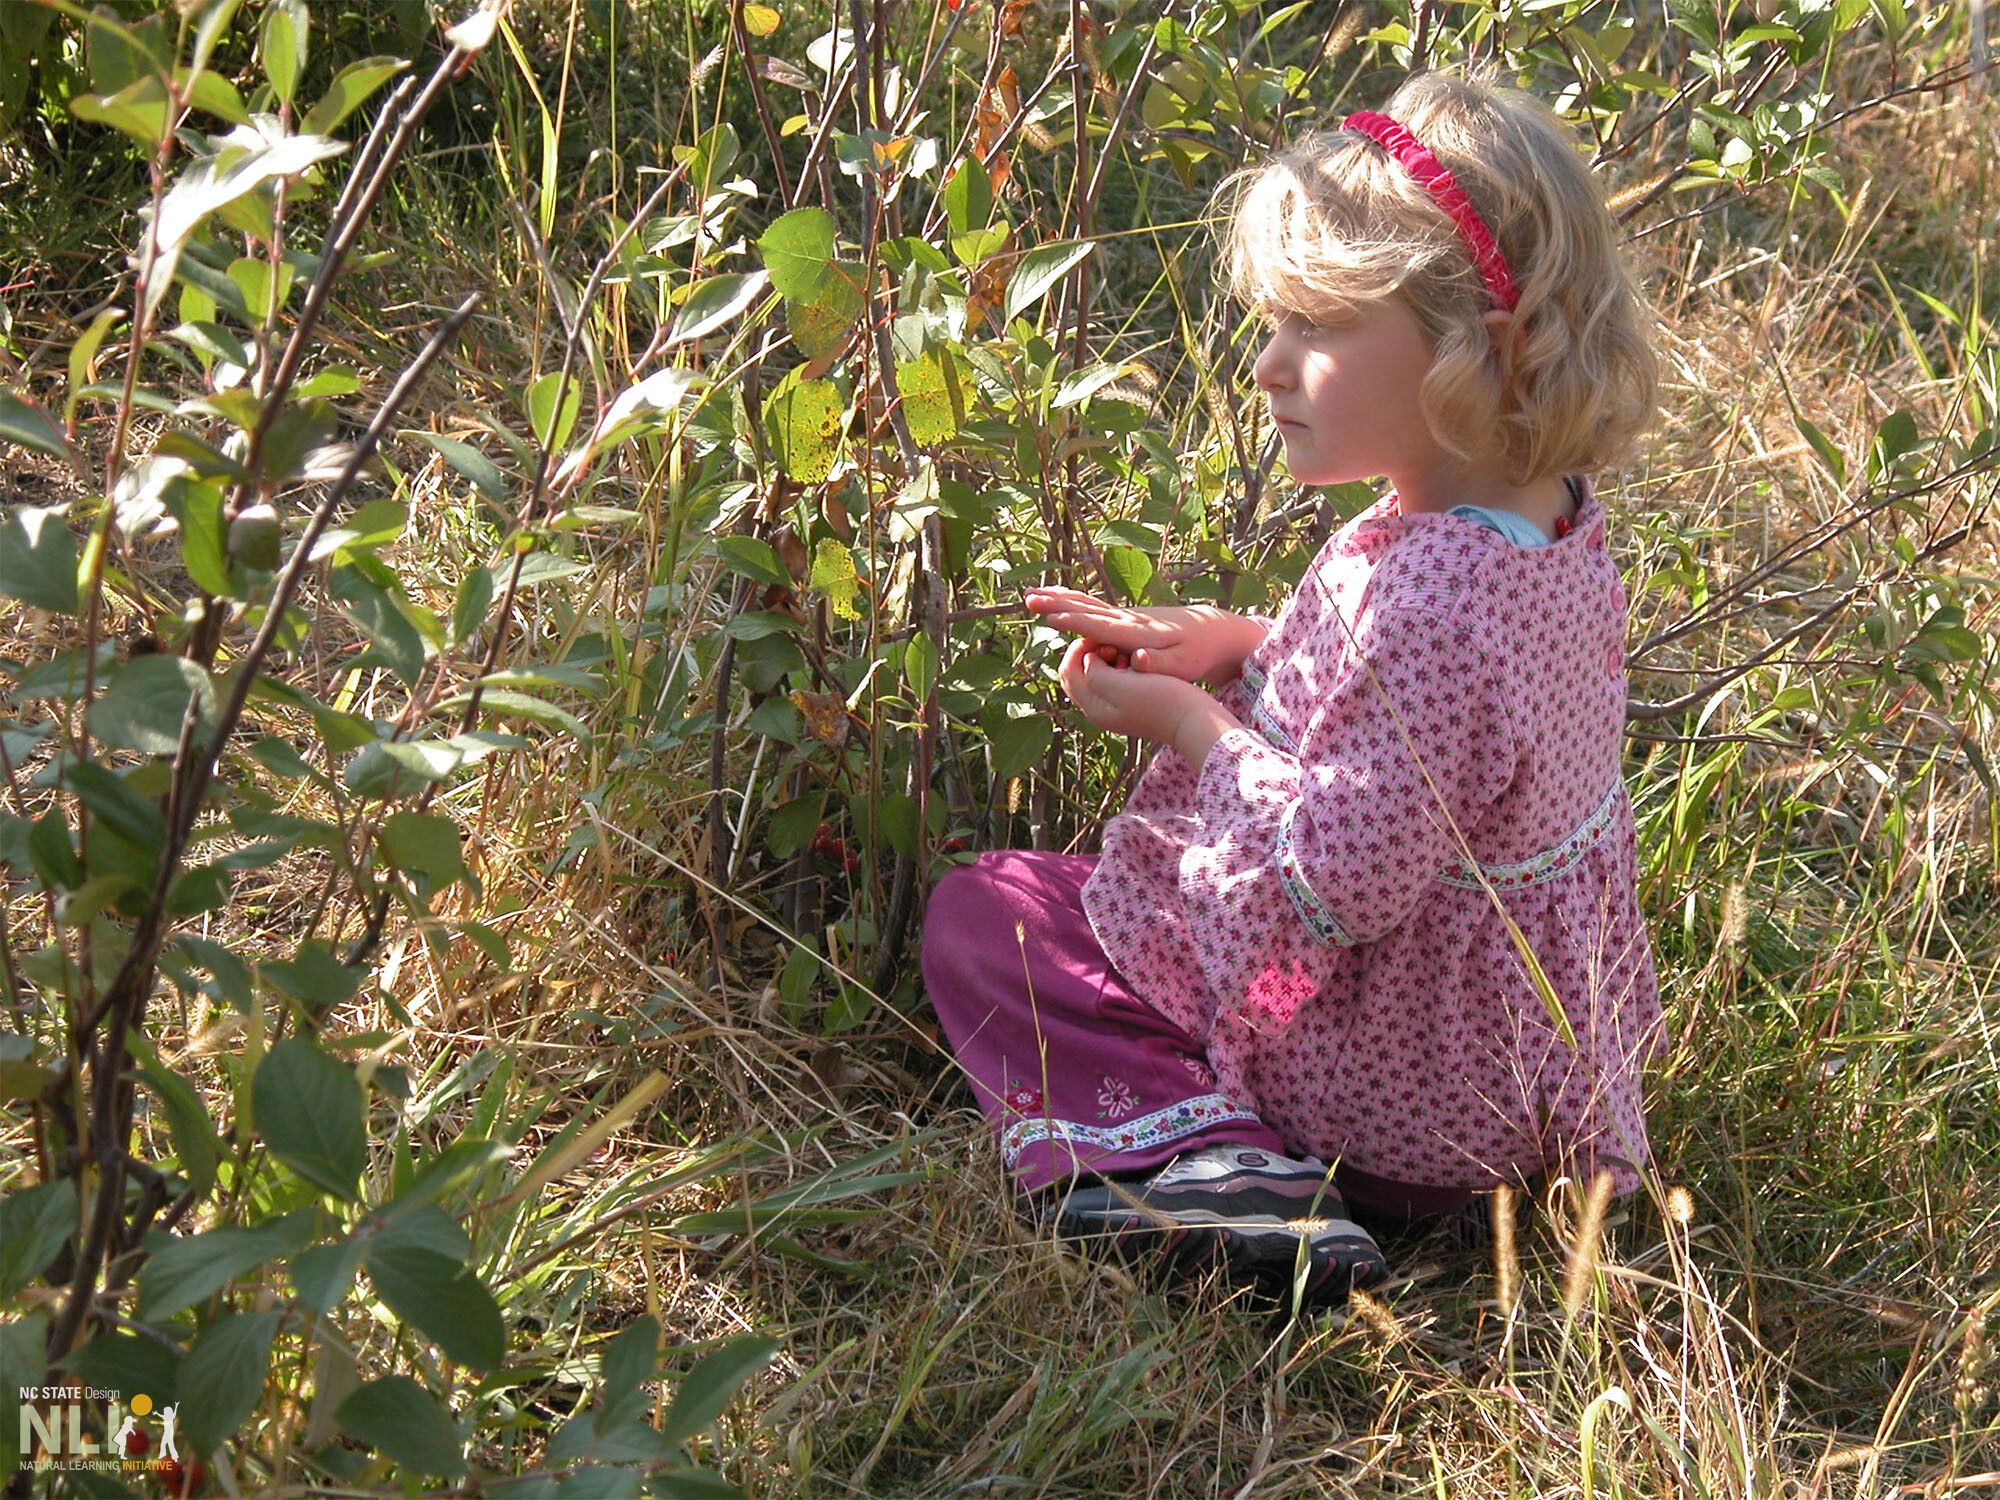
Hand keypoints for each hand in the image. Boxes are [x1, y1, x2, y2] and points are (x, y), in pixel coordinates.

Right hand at [1023, 587, 1258, 683]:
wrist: (1216, 631)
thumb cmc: (1200, 653)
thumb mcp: (1184, 665)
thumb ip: (1159, 663)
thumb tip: (1137, 659)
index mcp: (1138, 632)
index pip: (1100, 626)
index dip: (1074, 621)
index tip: (1049, 616)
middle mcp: (1129, 619)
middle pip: (1087, 608)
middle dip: (1057, 603)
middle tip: (1027, 597)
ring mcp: (1128, 616)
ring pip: (1087, 605)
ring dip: (1059, 599)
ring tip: (1032, 594)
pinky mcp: (1129, 619)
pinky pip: (1094, 609)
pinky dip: (1074, 603)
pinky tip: (1061, 601)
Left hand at [1056, 635, 1213, 743]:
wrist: (1194, 719)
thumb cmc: (1162, 700)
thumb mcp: (1121, 684)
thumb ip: (1094, 672)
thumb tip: (1087, 660)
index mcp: (1093, 707)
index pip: (1068, 670)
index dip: (1080, 648)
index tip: (1102, 638)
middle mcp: (1099, 710)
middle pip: (1079, 673)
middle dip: (1090, 653)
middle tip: (1113, 645)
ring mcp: (1115, 708)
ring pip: (1096, 674)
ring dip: (1106, 658)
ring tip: (1126, 653)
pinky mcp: (1131, 704)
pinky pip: (1114, 679)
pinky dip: (1119, 665)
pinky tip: (1136, 660)